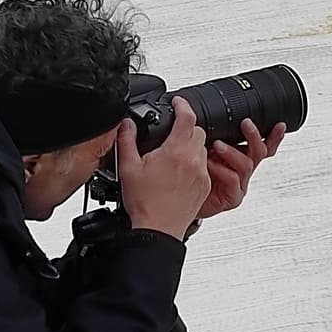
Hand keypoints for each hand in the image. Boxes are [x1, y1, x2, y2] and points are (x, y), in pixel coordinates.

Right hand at [117, 97, 210, 241]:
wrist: (158, 229)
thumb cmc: (144, 203)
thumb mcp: (127, 167)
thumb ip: (127, 140)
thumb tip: (126, 124)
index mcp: (176, 151)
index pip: (187, 117)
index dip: (182, 104)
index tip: (177, 102)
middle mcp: (193, 160)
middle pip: (198, 130)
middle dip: (186, 127)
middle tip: (172, 131)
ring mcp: (201, 174)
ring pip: (202, 148)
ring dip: (190, 145)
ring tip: (173, 153)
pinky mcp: (204, 186)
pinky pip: (204, 165)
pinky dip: (194, 162)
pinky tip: (178, 171)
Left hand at [195, 118, 285, 222]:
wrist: (181, 199)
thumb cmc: (193, 174)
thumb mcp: (204, 150)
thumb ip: (211, 136)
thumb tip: (208, 116)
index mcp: (239, 158)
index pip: (261, 145)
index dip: (273, 136)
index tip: (278, 125)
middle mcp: (242, 171)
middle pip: (259, 152)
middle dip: (254, 136)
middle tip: (246, 124)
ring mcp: (239, 185)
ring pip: (246, 165)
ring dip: (232, 152)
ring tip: (217, 145)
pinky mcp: (232, 198)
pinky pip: (233, 181)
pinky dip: (222, 170)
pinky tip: (210, 164)